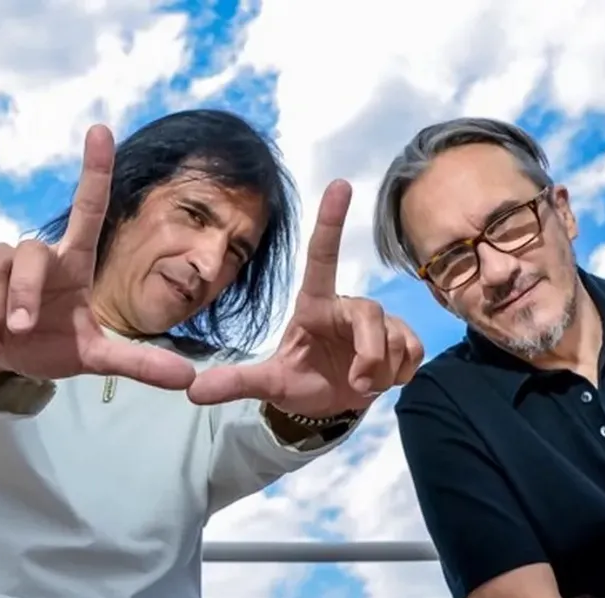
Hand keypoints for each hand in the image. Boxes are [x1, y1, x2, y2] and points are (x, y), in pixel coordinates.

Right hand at [0, 125, 195, 390]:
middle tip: (19, 331)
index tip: (102, 130)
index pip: (87, 209)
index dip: (94, 170)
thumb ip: (137, 364)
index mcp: (74, 263)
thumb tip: (187, 379)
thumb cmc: (52, 346)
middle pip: (27, 254)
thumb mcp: (94, 359)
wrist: (0, 360)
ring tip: (0, 334)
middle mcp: (37, 252)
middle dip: (21, 296)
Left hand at [187, 179, 423, 416]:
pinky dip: (400, 373)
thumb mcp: (269, 384)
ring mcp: (378, 322)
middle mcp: (347, 306)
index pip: (322, 257)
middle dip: (370, 354)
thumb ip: (236, 383)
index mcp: (315, 305)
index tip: (339, 184)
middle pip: (371, 313)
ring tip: (361, 383)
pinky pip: (412, 350)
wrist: (330, 406)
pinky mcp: (401, 338)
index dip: (330, 221)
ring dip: (380, 371)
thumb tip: (193, 391)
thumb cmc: (300, 381)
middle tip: (357, 382)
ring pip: (393, 338)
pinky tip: (382, 379)